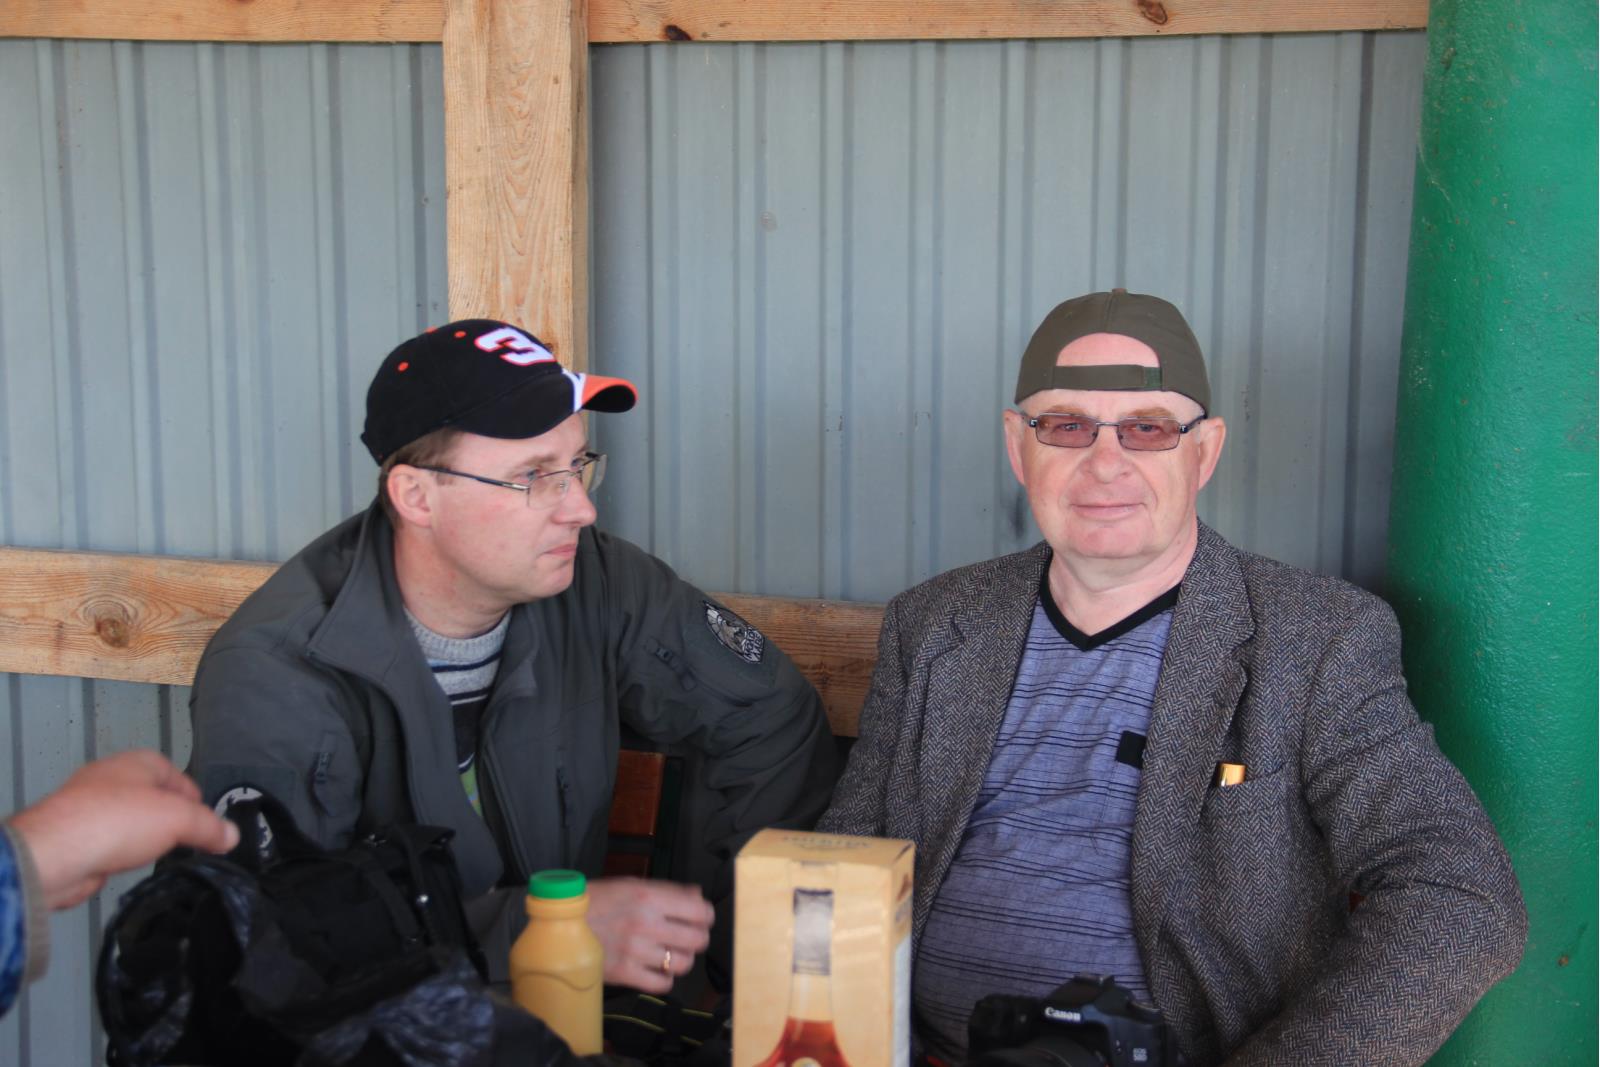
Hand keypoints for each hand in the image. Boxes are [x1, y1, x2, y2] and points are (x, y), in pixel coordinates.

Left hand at [7, 749, 239, 909]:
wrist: (56, 856)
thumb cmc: (115, 821)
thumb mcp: (179, 818)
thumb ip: (210, 826)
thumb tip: (231, 835)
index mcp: (136, 762)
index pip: (178, 774)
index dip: (196, 798)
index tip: (209, 822)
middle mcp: (111, 779)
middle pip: (154, 797)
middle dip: (173, 819)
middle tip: (190, 840)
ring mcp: (90, 808)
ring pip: (132, 821)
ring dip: (147, 837)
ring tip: (162, 854)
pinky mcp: (77, 837)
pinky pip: (112, 842)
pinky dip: (124, 853)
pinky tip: (132, 864)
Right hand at [585, 877, 713, 992]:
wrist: (559, 923)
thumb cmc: (595, 901)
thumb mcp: (631, 884)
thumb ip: (667, 890)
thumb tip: (697, 895)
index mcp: (649, 897)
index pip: (699, 911)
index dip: (706, 916)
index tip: (701, 919)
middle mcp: (646, 923)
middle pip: (697, 939)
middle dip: (697, 938)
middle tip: (689, 937)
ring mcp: (636, 950)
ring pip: (682, 963)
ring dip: (682, 959)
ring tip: (672, 954)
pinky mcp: (625, 973)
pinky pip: (662, 983)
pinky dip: (665, 979)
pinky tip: (658, 969)